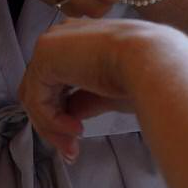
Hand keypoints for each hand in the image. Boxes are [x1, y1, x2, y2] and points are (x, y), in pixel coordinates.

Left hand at [18, 18, 180, 160]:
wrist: (151, 60)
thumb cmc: (142, 73)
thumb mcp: (106, 93)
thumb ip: (82, 101)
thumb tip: (68, 117)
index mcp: (80, 39)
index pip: (56, 80)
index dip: (63, 112)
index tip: (77, 138)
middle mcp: (62, 37)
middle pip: (42, 89)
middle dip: (54, 125)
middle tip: (71, 150)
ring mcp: (50, 44)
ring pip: (36, 97)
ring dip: (53, 127)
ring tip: (73, 145)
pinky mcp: (44, 56)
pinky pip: (37, 99)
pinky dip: (52, 121)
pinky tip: (76, 129)